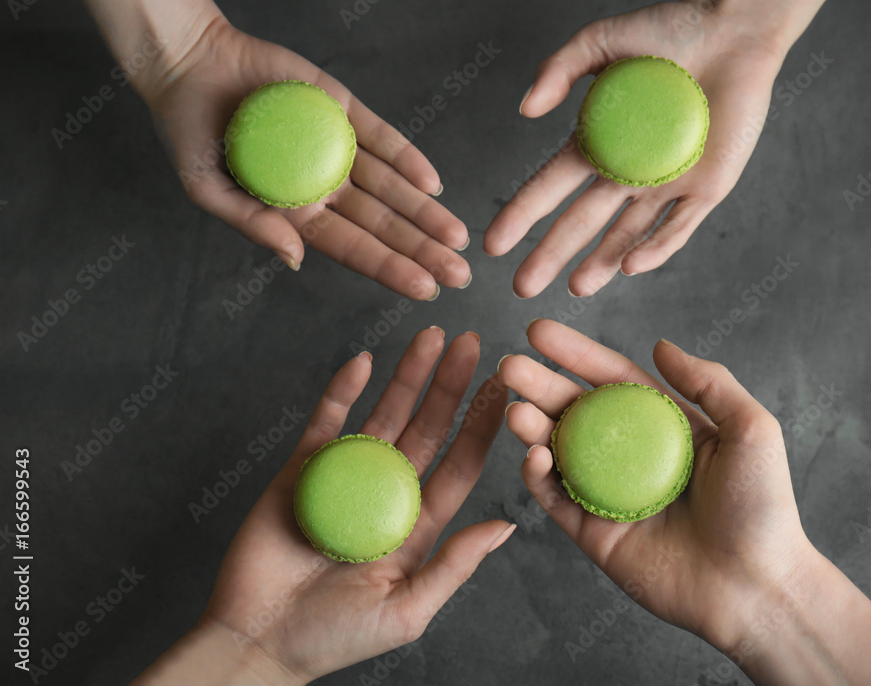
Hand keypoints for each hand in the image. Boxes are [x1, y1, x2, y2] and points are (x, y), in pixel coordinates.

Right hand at [135, 329, 513, 684]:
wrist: (257, 639)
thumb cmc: (334, 637)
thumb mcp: (406, 610)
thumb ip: (453, 565)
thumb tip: (506, 526)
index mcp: (417, 524)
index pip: (458, 465)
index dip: (481, 426)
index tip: (503, 388)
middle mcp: (388, 492)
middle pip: (428, 429)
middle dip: (450, 386)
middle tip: (471, 344)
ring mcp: (346, 476)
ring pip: (384, 415)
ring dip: (406, 376)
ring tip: (430, 337)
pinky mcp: (303, 469)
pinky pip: (326, 422)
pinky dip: (342, 391)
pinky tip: (363, 361)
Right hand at [146, 17, 469, 298]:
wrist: (189, 64)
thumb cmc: (189, 134)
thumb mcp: (207, 187)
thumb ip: (252, 222)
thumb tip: (296, 259)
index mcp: (296, 212)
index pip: (352, 248)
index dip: (389, 269)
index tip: (425, 289)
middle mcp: (326, 185)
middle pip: (382, 224)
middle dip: (422, 251)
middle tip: (459, 275)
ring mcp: (337, 148)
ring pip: (392, 186)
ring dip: (425, 211)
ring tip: (457, 237)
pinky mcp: (342, 111)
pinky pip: (381, 138)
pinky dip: (408, 158)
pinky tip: (433, 183)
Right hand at [484, 0, 784, 296]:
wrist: (734, 30)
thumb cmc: (670, 30)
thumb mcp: (603, 40)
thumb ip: (560, 69)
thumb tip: (525, 109)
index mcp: (598, 144)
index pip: (549, 188)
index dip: (521, 216)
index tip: (493, 244)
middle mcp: (627, 171)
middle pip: (581, 222)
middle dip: (550, 255)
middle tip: (523, 286)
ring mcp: (665, 184)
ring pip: (627, 235)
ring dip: (601, 263)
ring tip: (577, 288)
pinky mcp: (706, 189)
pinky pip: (678, 227)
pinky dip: (655, 248)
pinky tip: (629, 267)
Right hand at [500, 320, 870, 684]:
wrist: (756, 588)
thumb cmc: (764, 508)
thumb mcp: (751, 429)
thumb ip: (708, 381)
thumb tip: (661, 345)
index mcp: (664, 427)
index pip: (611, 380)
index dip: (575, 354)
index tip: (539, 331)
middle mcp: (631, 456)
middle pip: (575, 411)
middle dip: (539, 386)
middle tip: (509, 366)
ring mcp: (609, 494)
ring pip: (557, 451)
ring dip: (531, 427)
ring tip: (514, 409)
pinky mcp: (594, 533)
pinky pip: (556, 498)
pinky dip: (537, 475)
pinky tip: (534, 454)